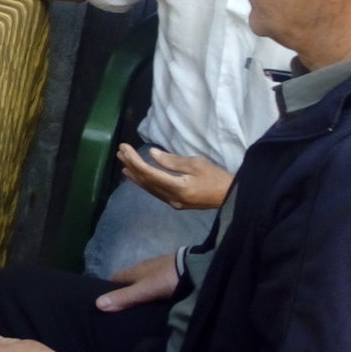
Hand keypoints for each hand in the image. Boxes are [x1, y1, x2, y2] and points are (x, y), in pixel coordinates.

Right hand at [96, 252, 179, 312]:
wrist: (193, 268)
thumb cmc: (165, 278)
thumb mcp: (143, 290)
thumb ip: (123, 298)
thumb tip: (97, 304)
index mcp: (133, 271)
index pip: (114, 279)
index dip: (108, 290)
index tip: (105, 303)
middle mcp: (142, 269)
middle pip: (128, 282)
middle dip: (123, 293)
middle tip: (121, 310)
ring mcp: (156, 271)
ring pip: (142, 283)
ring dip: (138, 293)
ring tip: (137, 309)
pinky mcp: (169, 275)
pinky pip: (154, 284)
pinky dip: (151, 292)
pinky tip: (154, 301)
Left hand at [118, 143, 233, 211]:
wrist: (231, 197)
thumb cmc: (216, 177)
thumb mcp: (196, 164)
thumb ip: (173, 161)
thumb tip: (152, 154)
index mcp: (178, 187)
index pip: (149, 173)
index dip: (135, 160)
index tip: (125, 148)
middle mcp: (172, 198)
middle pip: (146, 181)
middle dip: (131, 165)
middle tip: (120, 151)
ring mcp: (173, 203)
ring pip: (148, 188)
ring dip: (135, 175)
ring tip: (123, 163)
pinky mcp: (176, 203)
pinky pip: (155, 192)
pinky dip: (144, 182)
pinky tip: (136, 176)